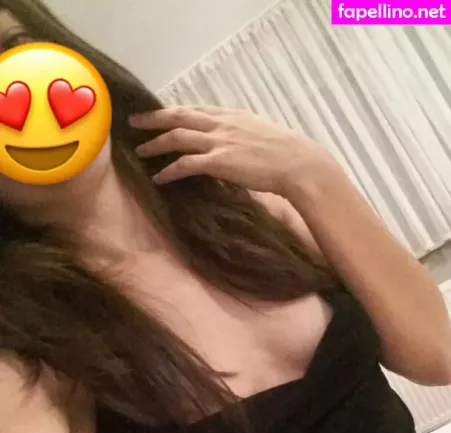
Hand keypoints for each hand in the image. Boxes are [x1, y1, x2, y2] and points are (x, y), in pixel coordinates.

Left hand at [128, 106, 332, 197]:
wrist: (297, 163)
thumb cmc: (285, 154)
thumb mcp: (259, 134)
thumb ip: (241, 134)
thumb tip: (233, 144)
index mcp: (231, 115)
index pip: (194, 108)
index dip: (173, 111)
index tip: (158, 114)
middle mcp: (220, 123)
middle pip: (178, 116)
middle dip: (153, 119)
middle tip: (134, 123)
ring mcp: (218, 141)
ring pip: (176, 137)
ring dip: (155, 144)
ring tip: (140, 152)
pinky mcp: (218, 162)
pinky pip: (185, 164)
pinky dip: (169, 171)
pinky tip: (159, 178)